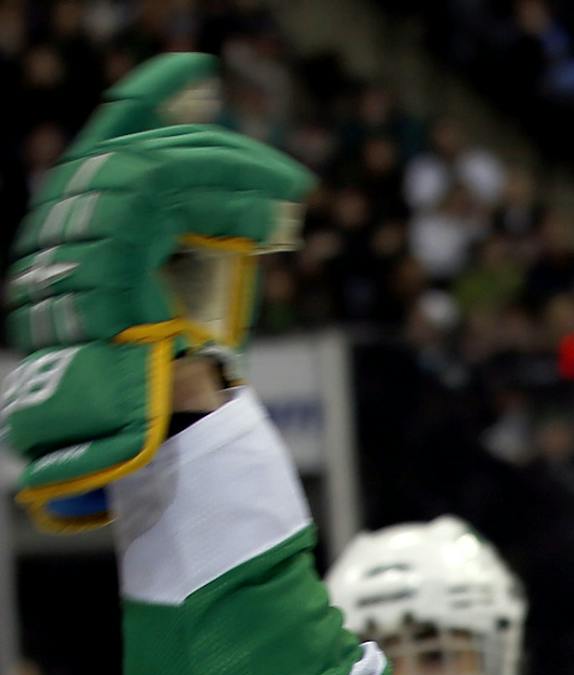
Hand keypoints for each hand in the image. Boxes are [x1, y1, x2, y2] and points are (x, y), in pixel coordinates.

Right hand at [3, 53, 312, 528]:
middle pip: (126, 156)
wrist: (169, 467)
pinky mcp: (103, 275)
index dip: (146, 104)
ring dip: (226, 172)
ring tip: (286, 189)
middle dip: (207, 144)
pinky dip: (220, 197)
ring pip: (146, 172)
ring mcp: (70, 260)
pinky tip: (268, 213)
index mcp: (74, 248)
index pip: (106, 152)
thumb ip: (196, 261)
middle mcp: (57, 245)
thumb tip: (243, 217)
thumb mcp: (189, 315)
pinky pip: (159, 203)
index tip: (196, 76)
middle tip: (280, 166)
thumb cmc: (184, 409)